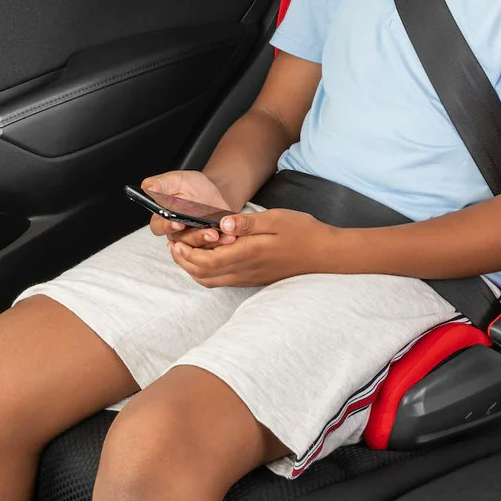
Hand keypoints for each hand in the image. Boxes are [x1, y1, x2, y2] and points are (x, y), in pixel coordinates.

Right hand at [141, 170, 239, 246]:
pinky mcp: (207, 244)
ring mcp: (192, 240)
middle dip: (194, 237)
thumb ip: (161, 183)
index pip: (158, 226)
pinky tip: (229, 237)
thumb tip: (148, 188)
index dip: (166, 226)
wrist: (215, 193)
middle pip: (180, 241)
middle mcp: (176, 232)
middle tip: (208, 232)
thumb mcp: (177, 180)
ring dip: (208, 241)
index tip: (177, 222)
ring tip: (218, 233)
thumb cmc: (192, 187)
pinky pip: (211, 249)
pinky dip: (221, 243)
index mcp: (163, 217)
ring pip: (196, 247)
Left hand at [169, 209, 339, 286]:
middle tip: (174, 248)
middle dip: (185, 264)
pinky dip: (209, 273)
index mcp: (248, 253)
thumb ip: (247, 223)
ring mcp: (250, 277)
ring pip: (213, 281)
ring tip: (186, 254)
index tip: (175, 243)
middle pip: (205, 275)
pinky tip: (209, 259)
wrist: (325, 254)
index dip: (187, 255)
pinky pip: (225, 281)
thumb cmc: (302, 232)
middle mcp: (246, 270)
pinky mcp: (255, 278)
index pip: (208, 261)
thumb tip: (222, 224)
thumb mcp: (276, 219)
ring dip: (195, 270)